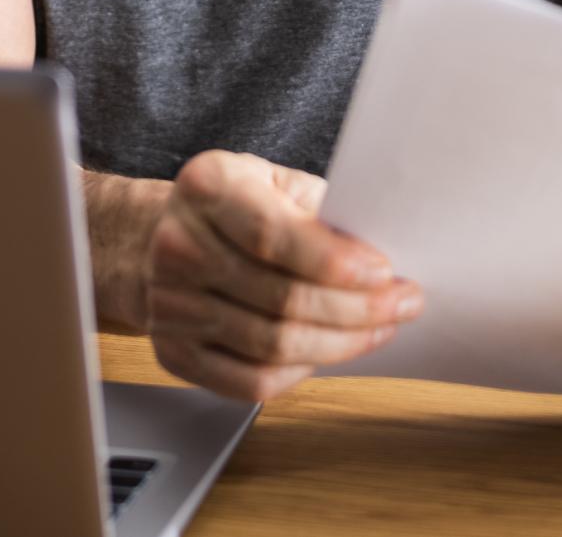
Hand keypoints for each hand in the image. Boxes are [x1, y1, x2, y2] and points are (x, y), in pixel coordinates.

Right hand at [143, 151, 422, 401]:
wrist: (158, 234)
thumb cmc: (235, 204)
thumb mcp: (274, 179)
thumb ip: (317, 208)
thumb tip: (377, 251)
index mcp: (207, 186)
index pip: (272, 236)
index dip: (333, 262)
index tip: (385, 272)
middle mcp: (178, 246)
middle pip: (279, 298)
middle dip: (356, 309)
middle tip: (403, 303)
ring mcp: (169, 305)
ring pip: (271, 345)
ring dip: (340, 343)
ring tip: (380, 328)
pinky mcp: (173, 352)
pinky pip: (249, 381)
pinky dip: (301, 372)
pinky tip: (331, 352)